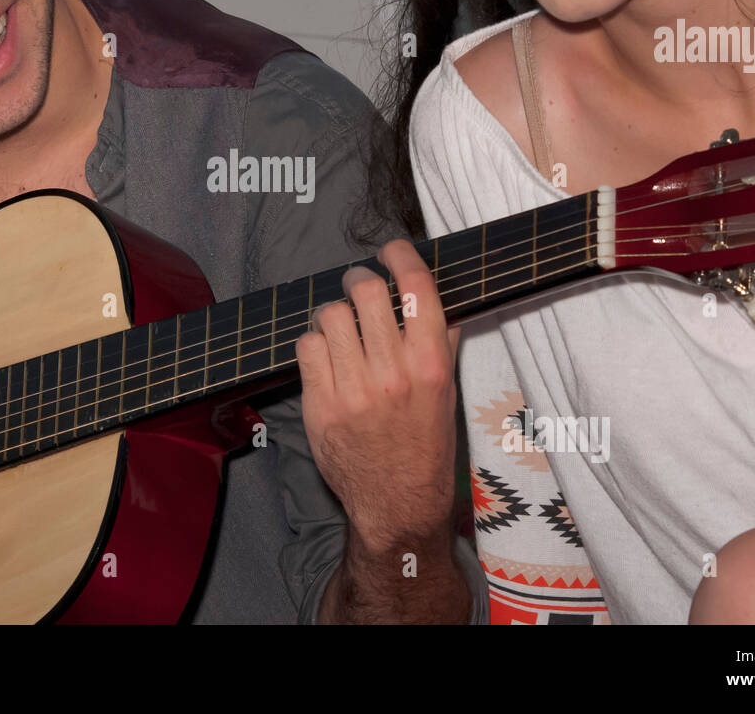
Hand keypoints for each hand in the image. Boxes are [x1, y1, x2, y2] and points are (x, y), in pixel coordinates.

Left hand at [296, 239, 459, 553]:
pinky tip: (327, 359)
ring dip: (333, 315)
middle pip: (365, 290)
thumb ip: (441, 341)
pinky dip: (315, 346)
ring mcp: (353, 390)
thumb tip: (431, 293)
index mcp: (432, 365)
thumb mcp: (447, 392)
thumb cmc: (426, 445)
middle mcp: (394, 373)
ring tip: (342, 330)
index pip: (416, 287)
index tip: (392, 251)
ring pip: (330, 314)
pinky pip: (307, 346)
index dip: (400, 255)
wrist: (397, 504)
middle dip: (358, 281)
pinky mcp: (321, 405)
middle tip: (358, 289)